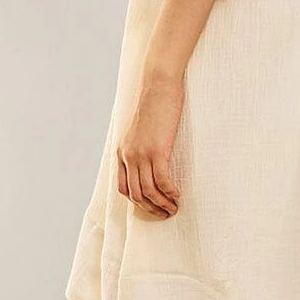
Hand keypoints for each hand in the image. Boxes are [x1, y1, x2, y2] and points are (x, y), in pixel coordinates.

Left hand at [116, 71, 183, 219]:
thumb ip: (140, 144)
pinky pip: (162, 180)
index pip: (123, 187)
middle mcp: (128, 156)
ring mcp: (141, 154)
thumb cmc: (154, 104)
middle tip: (166, 213)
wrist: (158, 86)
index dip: (137, 201)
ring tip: (174, 208)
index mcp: (122, 152)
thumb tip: (150, 157)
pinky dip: (169, 192)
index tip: (151, 206)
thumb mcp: (140, 128)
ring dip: (162, 203)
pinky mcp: (156, 150)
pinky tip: (177, 195)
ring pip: (148, 191)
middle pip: (135, 194)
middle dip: (151, 208)